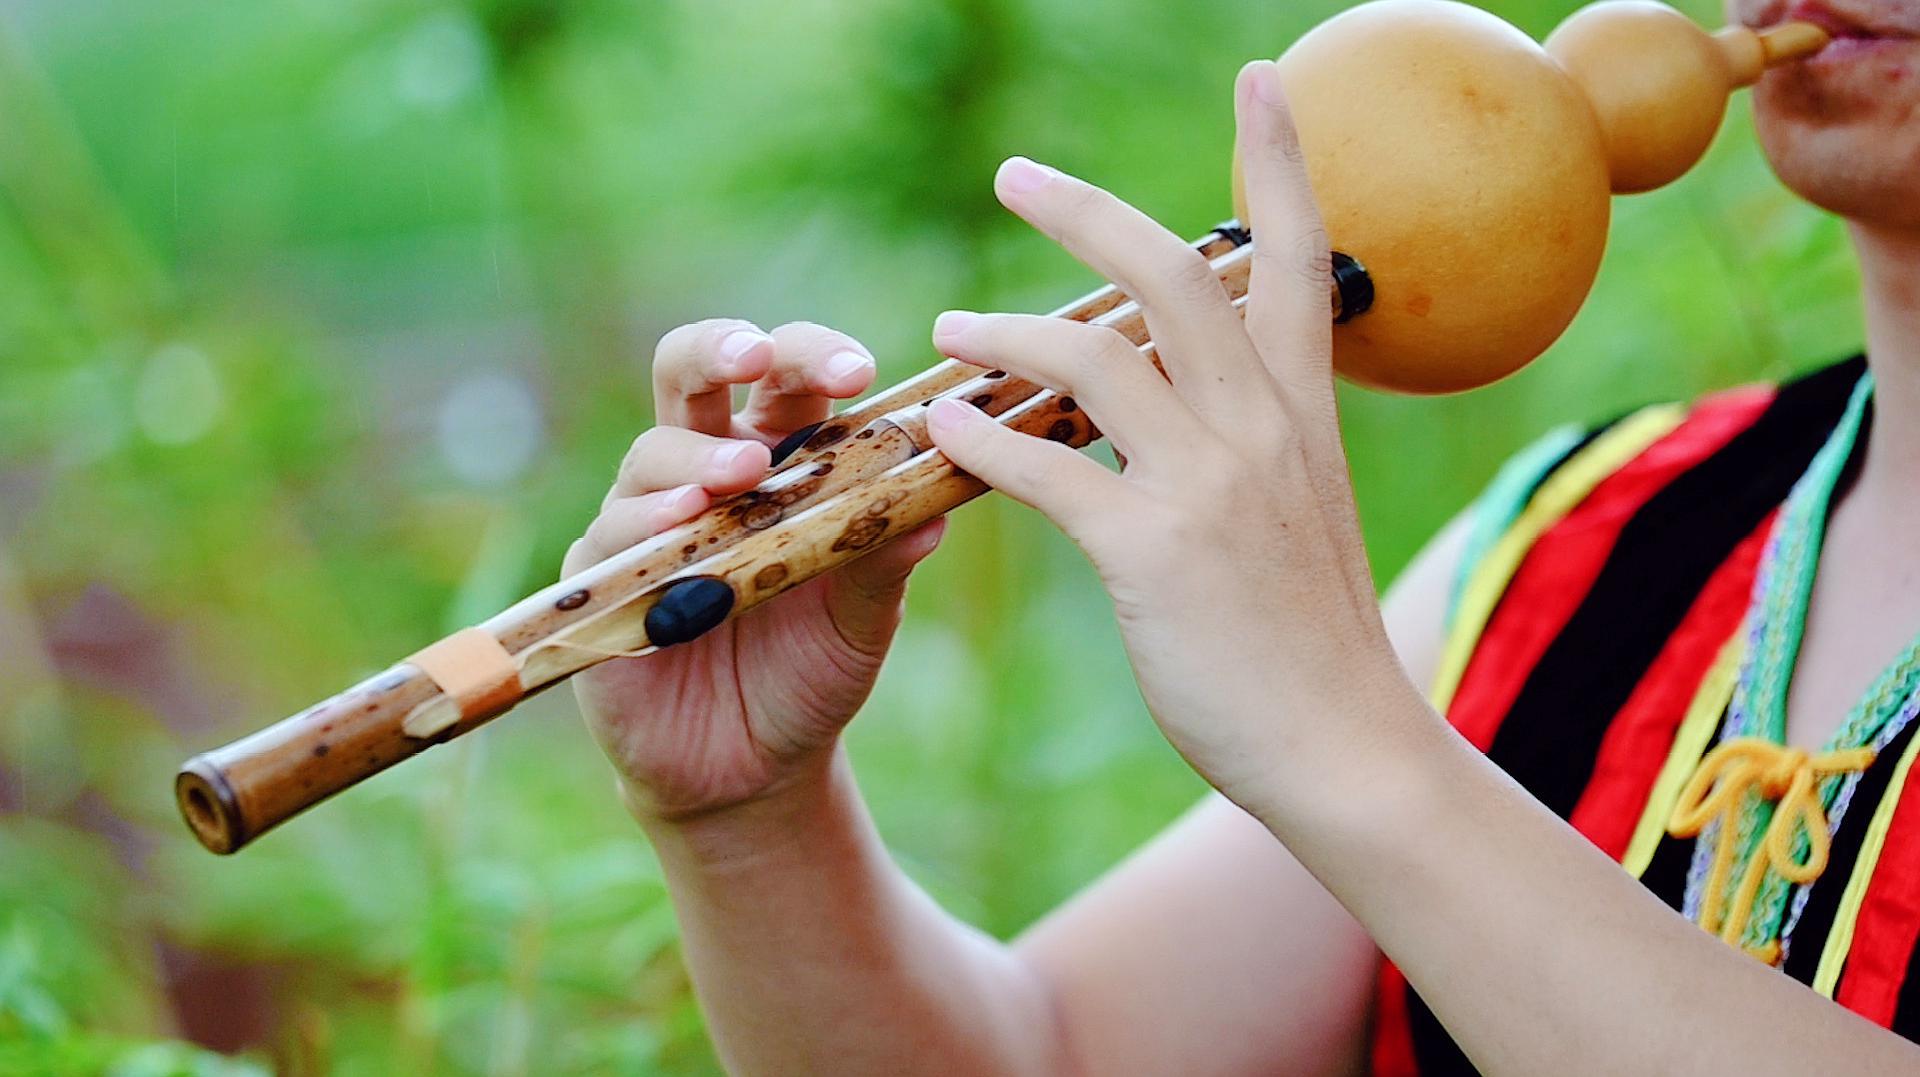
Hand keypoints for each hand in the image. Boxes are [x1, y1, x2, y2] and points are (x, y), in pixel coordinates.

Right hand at [567, 320, 944, 822]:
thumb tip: (936, 506)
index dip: (813, 356)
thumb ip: (886, 559)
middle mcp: (704, 471)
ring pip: (652, 453)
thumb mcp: (863, 618)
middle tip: (755, 355)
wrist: (753, 770)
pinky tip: (679, 527)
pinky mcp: (601, 579)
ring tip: (739, 473)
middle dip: (720, 349)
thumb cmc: (812, 671)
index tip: (859, 372)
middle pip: (692, 375)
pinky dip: (646, 523)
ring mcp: (645, 521)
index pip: (785, 377)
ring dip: (697, 457)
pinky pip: (613, 536)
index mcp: (778, 457)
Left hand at [924, 61, 1407, 813]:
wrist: (1346, 747)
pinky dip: (984, 440)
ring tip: (948, 331)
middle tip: (1011, 174)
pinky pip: (1048, 472)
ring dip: (1006, 330)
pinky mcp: (1156, 555)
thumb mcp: (1302, 510)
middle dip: (1087, 210)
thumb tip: (1173, 389)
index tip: (1261, 78)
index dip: (1278, 160)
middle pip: (1171, 274)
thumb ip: (1249, 435)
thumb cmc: (1312, 634)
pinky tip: (945, 432)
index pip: (1298, 256)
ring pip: (1093, 358)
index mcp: (1304, 410)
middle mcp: (1263, 427)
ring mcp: (1211, 487)